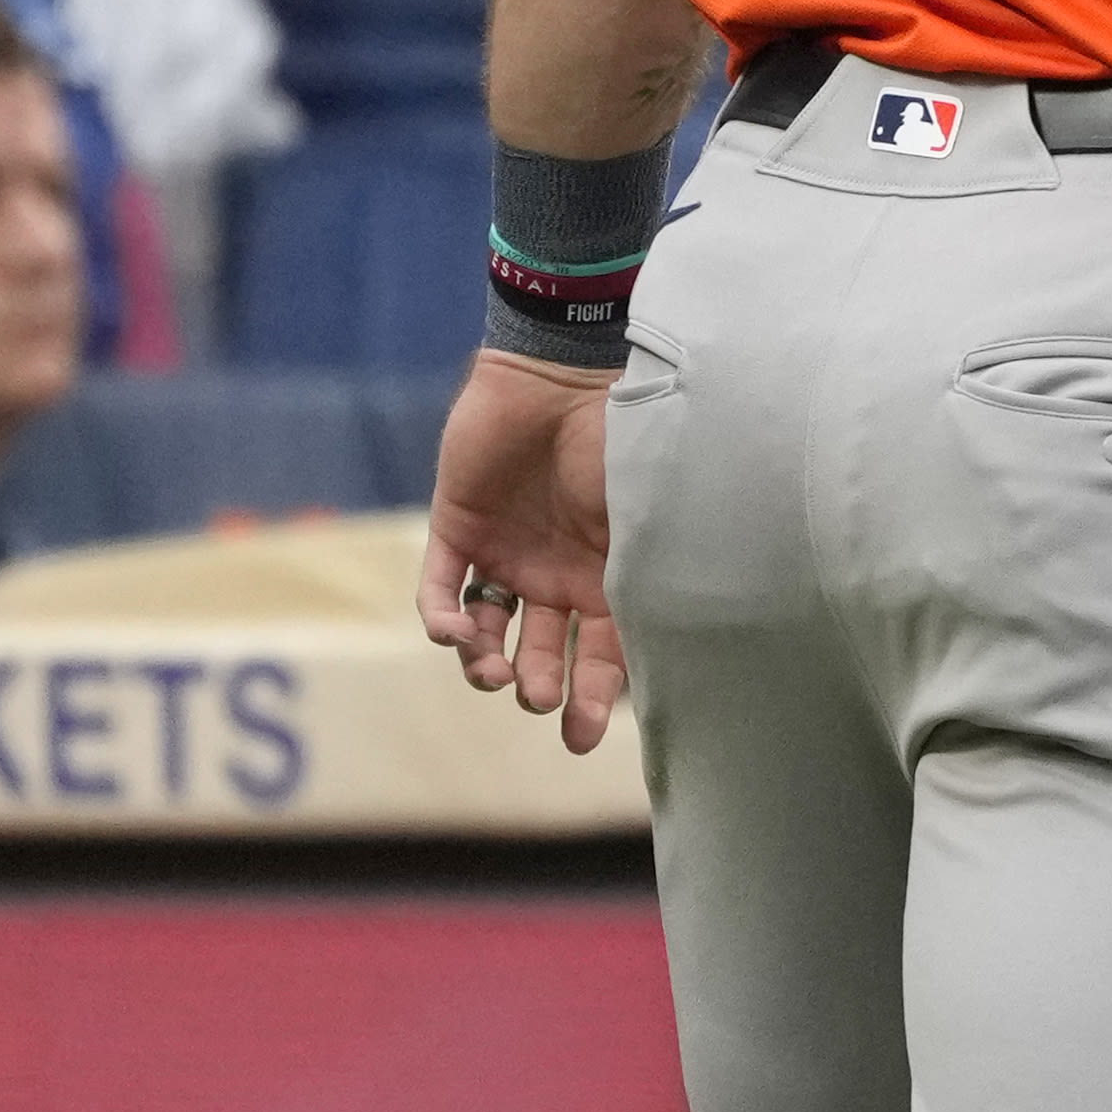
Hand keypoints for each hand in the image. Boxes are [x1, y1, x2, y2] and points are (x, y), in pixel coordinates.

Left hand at [416, 350, 626, 753]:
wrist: (560, 372)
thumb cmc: (617, 440)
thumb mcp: (645, 515)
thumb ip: (647, 574)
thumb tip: (672, 646)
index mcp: (608, 572)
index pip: (603, 652)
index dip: (596, 699)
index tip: (584, 738)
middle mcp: (556, 572)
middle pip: (542, 651)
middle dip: (538, 686)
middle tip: (536, 696)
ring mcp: (505, 550)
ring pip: (487, 631)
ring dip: (485, 664)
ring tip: (489, 671)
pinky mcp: (457, 527)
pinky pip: (439, 588)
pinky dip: (441, 619)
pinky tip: (454, 633)